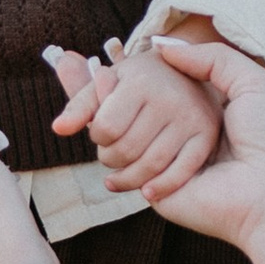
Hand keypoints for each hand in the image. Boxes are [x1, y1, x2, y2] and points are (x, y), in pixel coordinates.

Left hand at [48, 42, 220, 198]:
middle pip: (126, 150)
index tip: (102, 132)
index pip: (105, 129)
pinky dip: (160, 188)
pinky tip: (146, 191)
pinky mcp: (206, 137)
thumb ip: (79, 106)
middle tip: (112, 154)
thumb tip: (58, 129)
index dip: (96, 137)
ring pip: (151, 166)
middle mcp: (169, 98)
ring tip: (121, 174)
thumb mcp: (107, 84)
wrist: (187, 72)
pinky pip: (180, 173)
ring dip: (130, 179)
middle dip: (110, 159)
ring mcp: (191, 118)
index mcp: (140, 82)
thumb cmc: (138, 81)